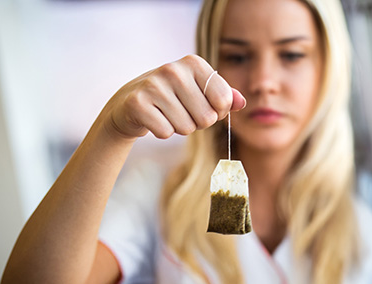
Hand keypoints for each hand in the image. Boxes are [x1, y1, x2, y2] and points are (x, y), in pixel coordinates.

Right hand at [99, 54, 245, 138]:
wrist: (130, 103)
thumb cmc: (173, 98)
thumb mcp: (200, 92)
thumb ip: (224, 96)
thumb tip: (241, 102)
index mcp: (194, 63)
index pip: (224, 100)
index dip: (217, 112)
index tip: (202, 106)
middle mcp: (173, 69)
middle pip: (207, 118)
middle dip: (197, 122)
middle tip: (180, 111)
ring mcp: (154, 85)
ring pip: (186, 128)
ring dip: (179, 128)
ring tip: (166, 114)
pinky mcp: (137, 103)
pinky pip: (166, 132)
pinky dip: (162, 132)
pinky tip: (154, 119)